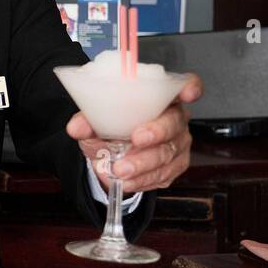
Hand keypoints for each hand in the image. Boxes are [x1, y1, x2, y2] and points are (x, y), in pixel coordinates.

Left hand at [66, 74, 203, 192]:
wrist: (109, 158)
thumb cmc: (111, 130)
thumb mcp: (95, 123)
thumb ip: (88, 121)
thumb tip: (76, 127)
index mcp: (159, 99)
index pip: (183, 86)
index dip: (190, 88)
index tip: (187, 93)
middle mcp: (174, 119)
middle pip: (174, 123)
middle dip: (156, 132)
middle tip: (136, 140)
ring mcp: (177, 143)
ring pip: (167, 153)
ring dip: (143, 163)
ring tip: (120, 169)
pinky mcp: (175, 166)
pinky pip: (164, 174)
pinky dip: (143, 179)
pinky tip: (128, 181)